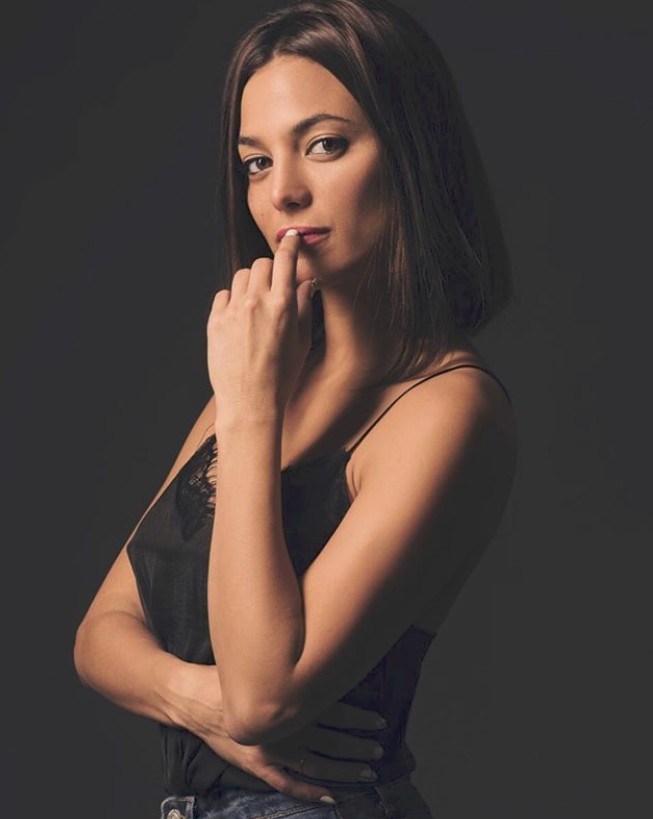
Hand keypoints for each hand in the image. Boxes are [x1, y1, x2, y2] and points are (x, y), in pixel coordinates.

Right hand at [178, 664, 384, 803]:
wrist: (193, 697)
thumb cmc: (230, 676)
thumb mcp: (264, 664)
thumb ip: (295, 670)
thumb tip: (329, 663)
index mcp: (286, 702)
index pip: (334, 712)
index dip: (359, 719)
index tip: (381, 721)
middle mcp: (282, 729)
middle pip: (331, 742)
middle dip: (358, 747)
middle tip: (380, 749)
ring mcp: (270, 751)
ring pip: (316, 766)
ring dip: (344, 770)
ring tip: (367, 771)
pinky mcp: (257, 765)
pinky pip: (288, 784)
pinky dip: (310, 792)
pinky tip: (331, 796)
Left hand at [207, 231, 314, 417]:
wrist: (250, 403)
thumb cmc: (281, 377)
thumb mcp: (301, 341)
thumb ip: (304, 307)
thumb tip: (305, 283)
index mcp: (283, 306)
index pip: (285, 260)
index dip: (290, 245)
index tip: (292, 239)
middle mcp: (256, 303)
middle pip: (261, 264)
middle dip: (269, 270)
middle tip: (273, 286)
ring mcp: (233, 312)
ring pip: (241, 276)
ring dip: (250, 283)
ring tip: (256, 305)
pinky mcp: (215, 322)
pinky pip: (223, 295)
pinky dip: (233, 300)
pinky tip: (240, 318)